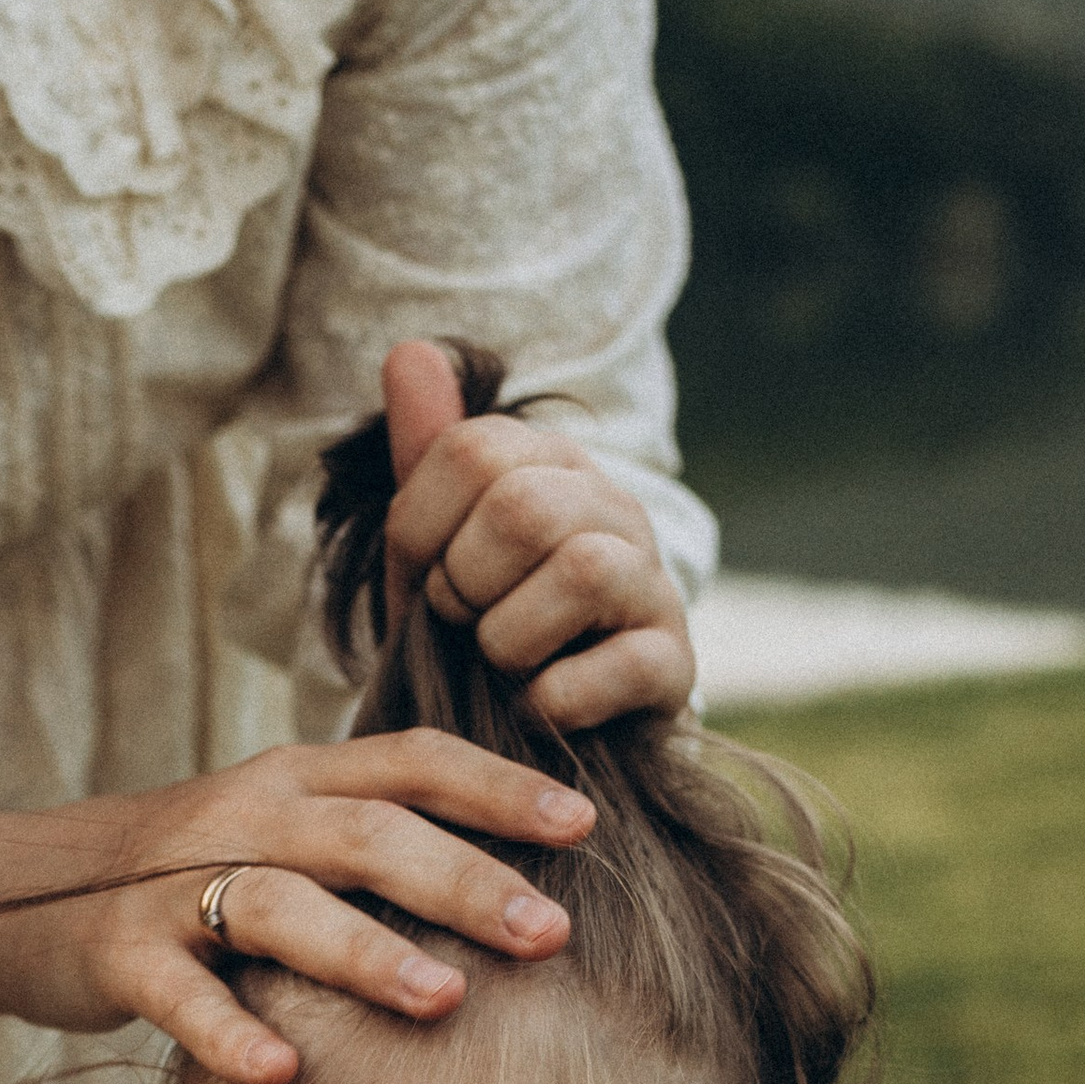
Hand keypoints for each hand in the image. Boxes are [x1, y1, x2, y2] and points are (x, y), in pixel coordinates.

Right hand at [0, 729, 597, 1083]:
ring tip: (444, 1000)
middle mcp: (244, 817)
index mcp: (295, 780)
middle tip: (549, 930)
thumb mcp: (278, 836)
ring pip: (282, 907)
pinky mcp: (120, 954)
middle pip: (366, 834)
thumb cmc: (183, 878)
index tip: (582, 824)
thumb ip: (374, 842)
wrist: (12, 894)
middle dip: (463, 878)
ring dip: (367, 951)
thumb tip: (519, 876)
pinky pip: (183, 994)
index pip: (410, 764)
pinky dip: (231, 1031)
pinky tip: (285, 1072)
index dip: (497, 787)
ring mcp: (178, 885)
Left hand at [381, 337, 695, 730]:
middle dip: (464, 582)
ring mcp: (652, 584)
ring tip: (501, 664)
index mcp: (550, 463)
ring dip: (508, 638)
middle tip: (460, 625)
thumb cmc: (485, 628)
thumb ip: (425, 455)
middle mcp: (613, 507)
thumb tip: (410, 350)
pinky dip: (554, 698)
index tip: (420, 577)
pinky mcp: (674, 663)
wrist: (539, 732)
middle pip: (522, 507)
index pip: (470, 450)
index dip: (420, 526)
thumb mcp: (437, 546)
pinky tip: (534, 707)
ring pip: (580, 571)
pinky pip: (618, 667)